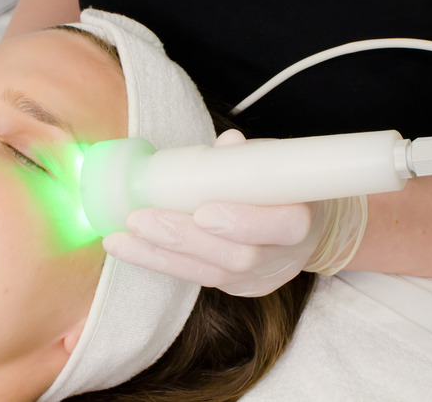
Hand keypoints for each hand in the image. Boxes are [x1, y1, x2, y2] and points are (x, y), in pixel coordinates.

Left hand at [102, 129, 367, 296]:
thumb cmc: (287, 189)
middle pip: (235, 256)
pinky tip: (129, 248)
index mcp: (303, 221)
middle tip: (139, 219)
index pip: (283, 227)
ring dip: (158, 254)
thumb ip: (252, 159)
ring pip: (208, 274)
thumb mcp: (278, 168)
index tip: (203, 212)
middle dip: (181, 237)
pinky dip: (160, 262)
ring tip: (120, 239)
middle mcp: (282, 257)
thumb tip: (227, 143)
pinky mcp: (237, 288)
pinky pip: (196, 277)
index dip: (242, 222)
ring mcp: (258, 278)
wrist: (311, 229)